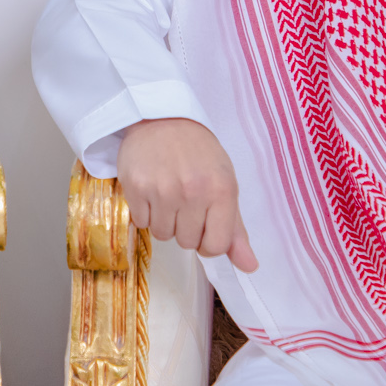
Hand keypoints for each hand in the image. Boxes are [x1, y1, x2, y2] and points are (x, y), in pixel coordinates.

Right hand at [116, 117, 256, 271]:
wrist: (162, 118)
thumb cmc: (198, 153)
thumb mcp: (225, 184)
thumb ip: (235, 229)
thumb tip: (249, 267)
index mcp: (222, 191)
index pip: (215, 247)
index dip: (207, 241)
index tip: (203, 225)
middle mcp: (193, 192)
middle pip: (186, 243)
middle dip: (184, 227)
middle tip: (184, 200)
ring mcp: (163, 189)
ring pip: (162, 235)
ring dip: (163, 220)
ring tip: (166, 193)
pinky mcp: (136, 186)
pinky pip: (141, 222)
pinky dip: (144, 211)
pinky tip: (151, 189)